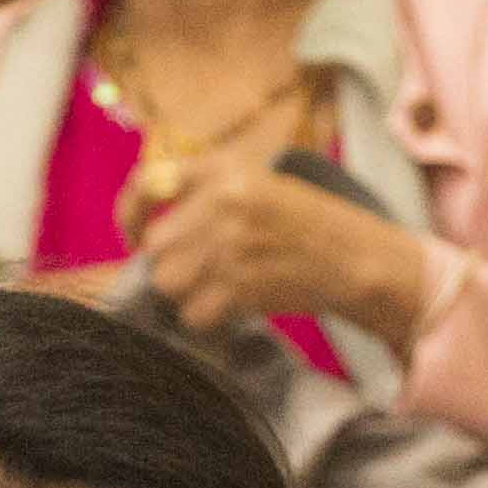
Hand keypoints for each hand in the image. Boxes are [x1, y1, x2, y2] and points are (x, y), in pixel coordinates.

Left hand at [121, 137, 432, 345]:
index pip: (149, 182)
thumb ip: (206, 191)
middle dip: (172, 265)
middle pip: (154, 247)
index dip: (128, 213)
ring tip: (221, 288)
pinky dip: (207, 317)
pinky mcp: (241, 285)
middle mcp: (223, 202)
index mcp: (225, 170)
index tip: (130, 235)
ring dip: (186, 294)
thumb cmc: (310, 223)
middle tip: (202, 271)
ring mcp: (231, 245)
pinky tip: (234, 305)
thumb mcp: (260, 182)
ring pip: (168, 282)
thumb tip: (146, 230)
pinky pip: (193, 312)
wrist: (359, 258)